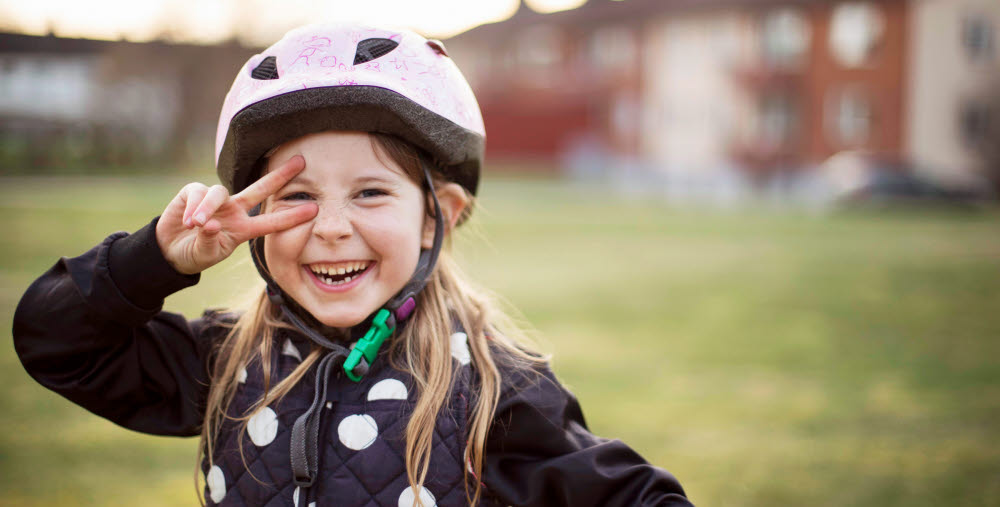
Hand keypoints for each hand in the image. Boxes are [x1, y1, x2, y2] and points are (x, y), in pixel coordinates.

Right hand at [156, 155, 317, 274]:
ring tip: (197, 225)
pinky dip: (192, 207)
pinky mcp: (194, 192)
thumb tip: (210, 224)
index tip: (314, 210)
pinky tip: (186, 222)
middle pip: (260, 189)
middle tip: (301, 162)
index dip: (291, 217)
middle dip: (280, 175)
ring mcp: (215, 200)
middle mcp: (233, 210)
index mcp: (243, 228)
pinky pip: (198, 192)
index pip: (271, 222)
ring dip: (207, 208)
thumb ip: (210, 241)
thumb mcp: (206, 253)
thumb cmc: (195, 253)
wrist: (169, 251)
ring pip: (219, 192)